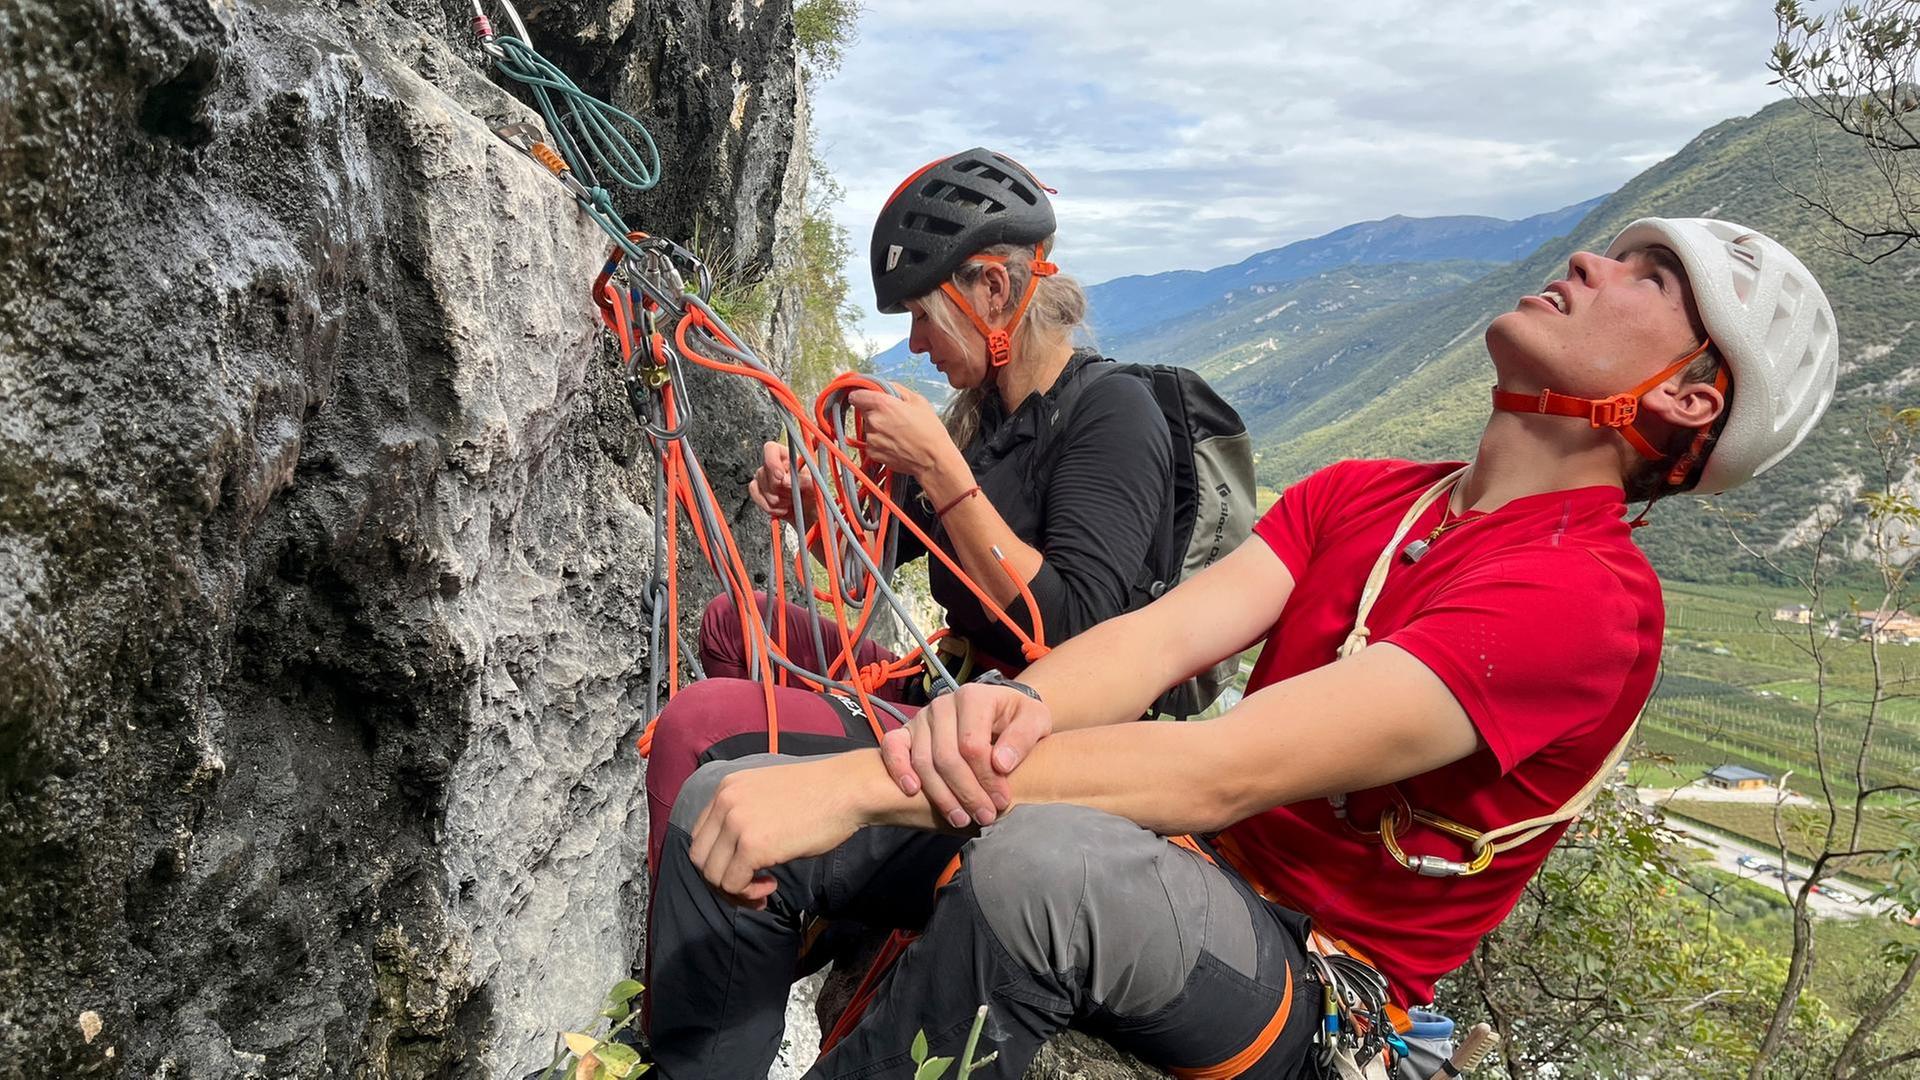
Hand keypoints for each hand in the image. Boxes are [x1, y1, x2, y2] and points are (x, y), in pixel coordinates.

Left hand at [687, 757, 865, 908]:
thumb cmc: (819, 795)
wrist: (846, 791)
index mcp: (727, 789)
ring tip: (765, 889)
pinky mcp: (752, 845)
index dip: (717, 861)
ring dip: (736, 891)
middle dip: (721, 881)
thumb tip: (735, 855)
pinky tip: (772, 886)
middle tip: (749, 890)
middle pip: (700, 858)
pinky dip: (749, 894)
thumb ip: (744, 817)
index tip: (742, 871)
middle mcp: (725, 802)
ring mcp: (736, 823)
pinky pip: (733, 884)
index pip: (700, 836)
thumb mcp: (768, 797)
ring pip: (713, 875)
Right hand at [746, 440, 815, 524]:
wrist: (809, 511)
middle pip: (764, 472)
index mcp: (787, 456)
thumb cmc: (813, 492)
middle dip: (780, 488)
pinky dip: (770, 507)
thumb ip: (801, 480)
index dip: (772, 462)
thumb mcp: (813, 484)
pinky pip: (757, 497)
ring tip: (790, 500)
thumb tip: (786, 481)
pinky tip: (782, 507)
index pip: (771, 449)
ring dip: (778, 500)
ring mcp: (763, 478)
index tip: (780, 476)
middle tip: (793, 493)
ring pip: (761, 488)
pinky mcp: (759, 492)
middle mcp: (773, 465)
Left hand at [847, 386, 957, 479]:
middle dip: (875, 412)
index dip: (862, 395)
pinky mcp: (872, 453)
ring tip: (897, 433)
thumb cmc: (929, 431)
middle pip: (864, 411)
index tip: (868, 397)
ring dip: (878, 428)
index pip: (856, 395)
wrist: (933, 460)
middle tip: (894, 417)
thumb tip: (884, 385)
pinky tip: (895, 443)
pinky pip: (871, 442)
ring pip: (868, 427)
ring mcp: (871, 438)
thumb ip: (896, 388)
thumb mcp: (918, 401)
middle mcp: (873, 421)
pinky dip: (880, 442)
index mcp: (883, 404)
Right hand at [879, 683, 1051, 828]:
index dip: (986, 778)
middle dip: (966, 793)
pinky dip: (898, 768)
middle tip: (984, 817)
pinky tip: (912, 791)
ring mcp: (923, 717)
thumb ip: (1022, 739)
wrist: (1002, 712)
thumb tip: (1001, 764)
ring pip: (923, 760)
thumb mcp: (1034, 721)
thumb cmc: (1017, 719)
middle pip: (946, 757)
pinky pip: (892, 746)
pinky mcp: (908, 730)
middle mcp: (943, 704)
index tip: (1001, 801)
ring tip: (960, 817)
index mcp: (973, 697)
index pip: (972, 746)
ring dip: (940, 795)